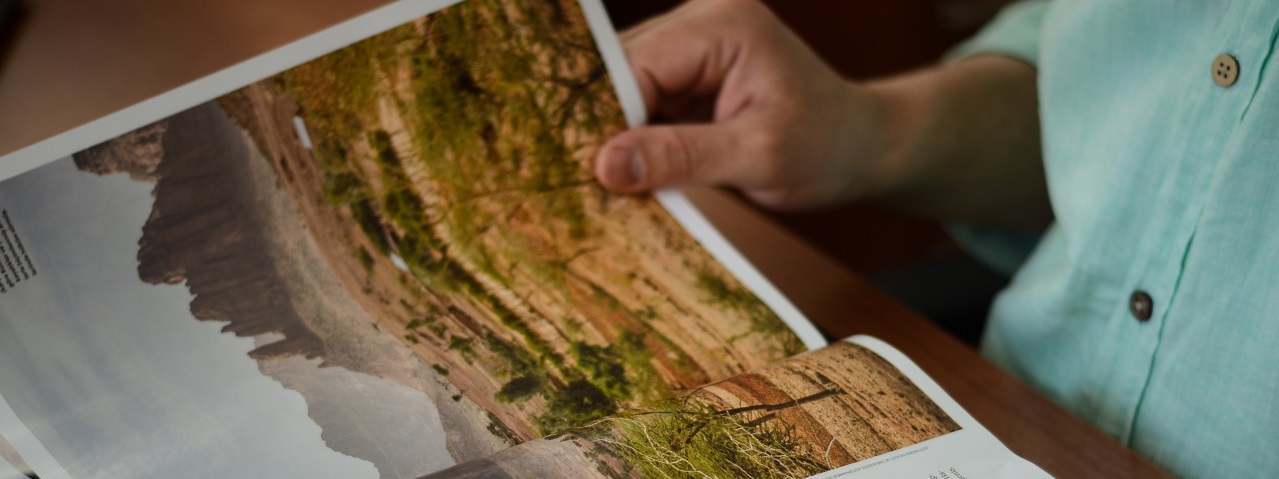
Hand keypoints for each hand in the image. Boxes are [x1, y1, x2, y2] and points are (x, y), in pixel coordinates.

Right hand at [593, 0, 887, 210]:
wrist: (864, 147)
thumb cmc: (827, 148)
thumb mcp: (759, 158)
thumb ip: (683, 156)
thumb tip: (607, 165)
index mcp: (724, 24)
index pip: (636, 65)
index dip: (605, 119)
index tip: (587, 174)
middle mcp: (703, 18)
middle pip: (621, 70)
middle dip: (608, 127)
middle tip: (592, 186)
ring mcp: (694, 41)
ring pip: (625, 87)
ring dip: (620, 135)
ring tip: (615, 184)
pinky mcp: (690, 69)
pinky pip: (643, 100)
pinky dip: (637, 137)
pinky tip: (637, 172)